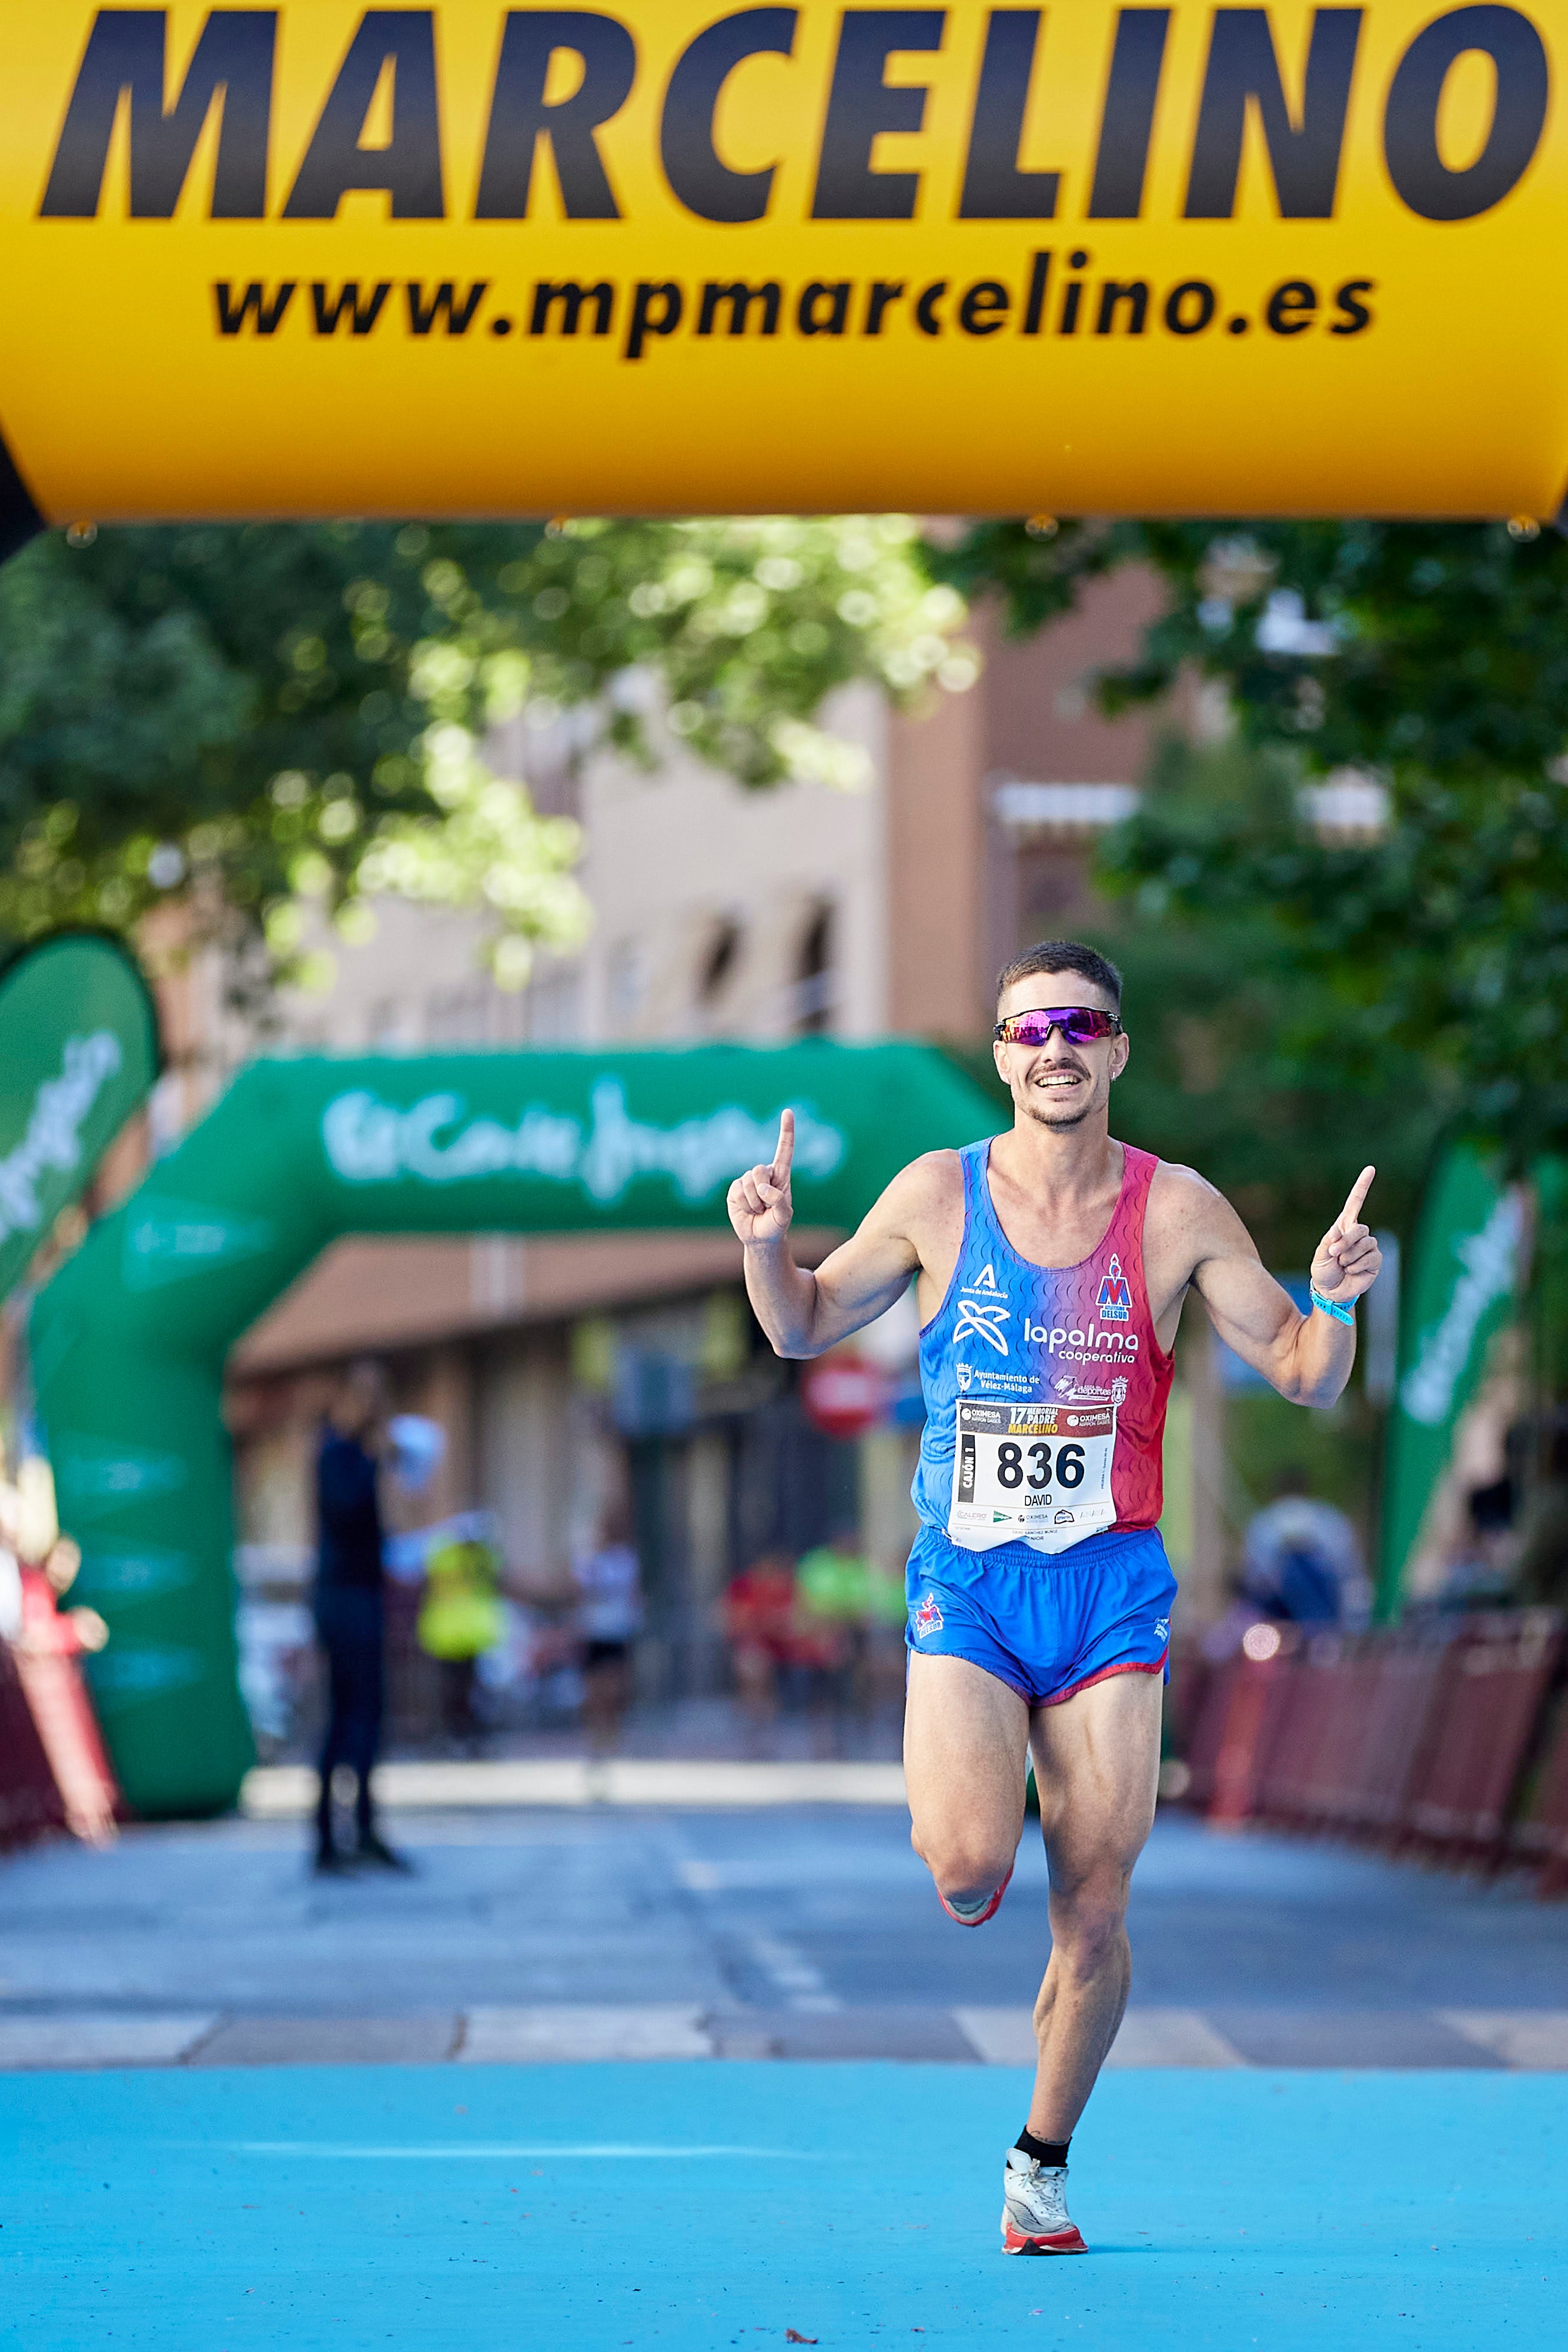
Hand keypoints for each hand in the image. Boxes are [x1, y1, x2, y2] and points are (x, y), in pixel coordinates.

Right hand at [727, 1109, 794, 1245]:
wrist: (760, 1238)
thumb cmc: (776, 1225)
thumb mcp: (784, 1216)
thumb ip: (779, 1200)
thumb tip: (763, 1187)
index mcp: (781, 1175)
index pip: (784, 1150)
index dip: (786, 1131)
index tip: (787, 1111)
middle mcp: (764, 1174)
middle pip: (760, 1170)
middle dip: (762, 1191)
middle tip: (766, 1207)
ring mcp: (747, 1180)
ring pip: (748, 1184)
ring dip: (754, 1202)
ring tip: (758, 1211)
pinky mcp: (734, 1189)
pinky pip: (737, 1193)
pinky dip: (744, 1205)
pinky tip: (748, 1211)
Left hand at [1311, 1166, 1381, 1304]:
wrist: (1330, 1292)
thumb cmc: (1323, 1271)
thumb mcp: (1320, 1255)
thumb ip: (1328, 1241)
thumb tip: (1339, 1230)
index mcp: (1344, 1227)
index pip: (1355, 1203)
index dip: (1363, 1186)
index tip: (1371, 1169)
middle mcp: (1358, 1234)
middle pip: (1359, 1229)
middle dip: (1344, 1243)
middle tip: (1334, 1255)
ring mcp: (1369, 1247)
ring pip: (1365, 1244)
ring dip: (1349, 1257)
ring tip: (1343, 1266)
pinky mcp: (1375, 1261)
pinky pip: (1370, 1258)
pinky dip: (1357, 1266)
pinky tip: (1352, 1272)